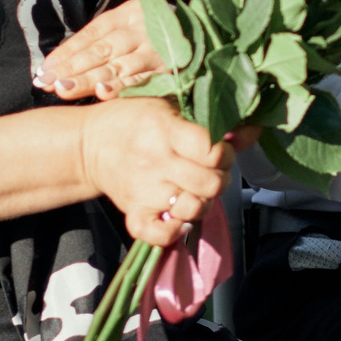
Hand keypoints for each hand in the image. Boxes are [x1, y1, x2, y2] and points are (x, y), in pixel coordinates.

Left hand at [35, 0, 160, 99]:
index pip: (92, 34)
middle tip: (48, 82)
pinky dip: (124, 88)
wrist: (204, 33)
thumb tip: (59, 65)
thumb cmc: (156, 34)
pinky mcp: (171, 69)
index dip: (68, 51)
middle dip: (72, 68)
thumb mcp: (130, 25)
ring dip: (90, 80)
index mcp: (127, 14)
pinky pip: (143, 80)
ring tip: (66, 89)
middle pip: (101, 51)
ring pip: (118, 66)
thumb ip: (102, 41)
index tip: (46, 67)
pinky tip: (104, 94)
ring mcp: (157, 49)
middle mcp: (142, 29)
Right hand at [78, 97, 233, 249]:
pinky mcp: (133, 211)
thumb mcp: (170, 106)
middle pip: (210, 183)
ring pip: (193, 208)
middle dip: (220, 178)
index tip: (219, 149)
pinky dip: (174, 232)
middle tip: (211, 172)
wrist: (87, 144)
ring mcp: (144, 190)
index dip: (224, 152)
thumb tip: (253, 130)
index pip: (211, 149)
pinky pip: (159, 234)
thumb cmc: (132, 120)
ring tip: (195, 191)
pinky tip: (179, 219)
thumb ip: (211, 120)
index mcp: (165, 129)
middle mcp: (156, 161)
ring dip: (203, 203)